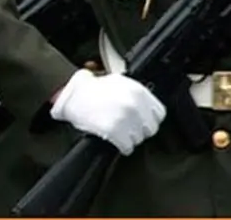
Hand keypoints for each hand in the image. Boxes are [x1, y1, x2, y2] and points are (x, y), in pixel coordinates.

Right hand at [50, 69, 165, 155]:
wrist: (71, 95)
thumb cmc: (92, 89)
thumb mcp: (119, 83)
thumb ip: (138, 95)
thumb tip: (149, 110)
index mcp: (138, 91)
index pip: (159, 114)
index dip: (148, 119)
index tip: (141, 121)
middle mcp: (134, 104)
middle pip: (150, 129)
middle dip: (139, 130)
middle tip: (127, 126)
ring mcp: (125, 118)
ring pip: (139, 139)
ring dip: (130, 138)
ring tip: (118, 131)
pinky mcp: (114, 131)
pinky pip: (127, 147)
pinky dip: (122, 147)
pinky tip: (114, 140)